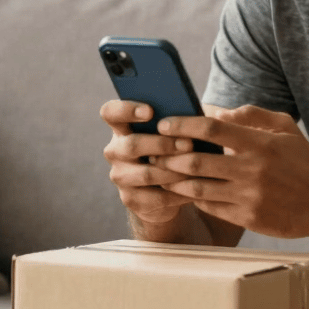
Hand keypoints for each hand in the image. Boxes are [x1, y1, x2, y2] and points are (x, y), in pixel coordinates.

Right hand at [100, 99, 198, 223]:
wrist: (167, 189)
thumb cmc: (172, 149)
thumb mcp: (172, 133)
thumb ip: (176, 122)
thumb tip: (197, 117)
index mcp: (122, 127)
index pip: (111, 113)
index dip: (126, 110)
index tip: (150, 111)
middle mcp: (115, 151)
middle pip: (131, 145)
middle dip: (162, 144)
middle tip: (188, 143)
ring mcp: (120, 176)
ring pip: (146, 174)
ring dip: (174, 170)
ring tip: (197, 167)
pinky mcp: (131, 199)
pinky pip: (157, 197)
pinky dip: (179, 192)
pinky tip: (197, 186)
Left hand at [151, 105, 308, 238]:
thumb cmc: (302, 160)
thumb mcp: (284, 127)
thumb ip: (251, 114)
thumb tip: (216, 110)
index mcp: (259, 143)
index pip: (212, 128)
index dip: (183, 125)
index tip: (164, 123)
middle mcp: (252, 170)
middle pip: (196, 161)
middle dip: (168, 156)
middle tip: (152, 150)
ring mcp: (249, 196)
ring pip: (198, 188)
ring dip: (174, 181)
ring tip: (160, 173)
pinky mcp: (248, 218)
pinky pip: (210, 207)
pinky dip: (193, 198)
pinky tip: (184, 191)